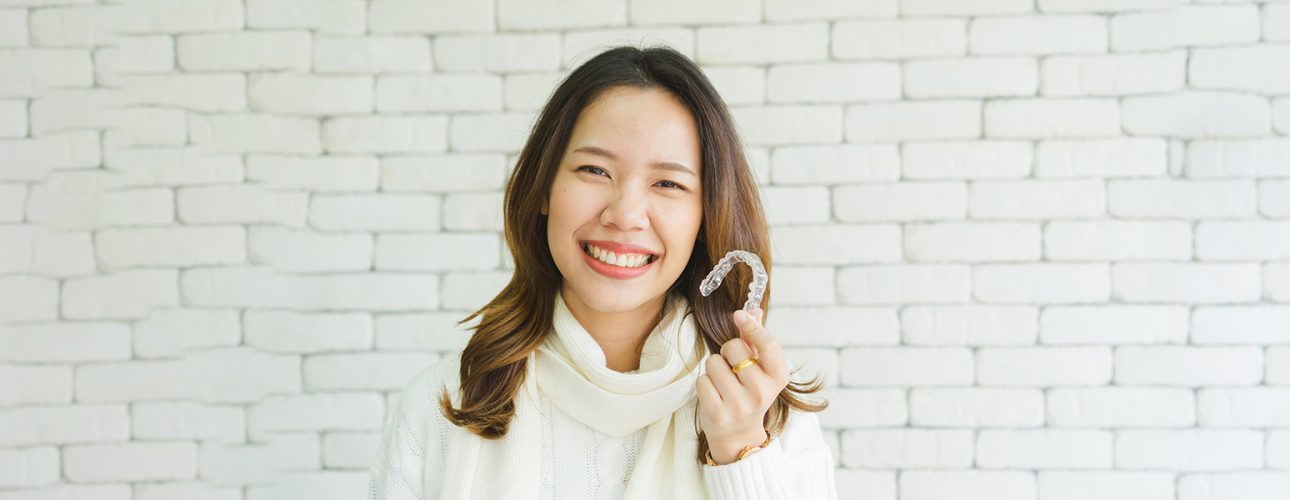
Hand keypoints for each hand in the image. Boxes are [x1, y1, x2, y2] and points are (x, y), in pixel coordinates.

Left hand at [695, 307, 789, 463]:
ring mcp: (739, 405)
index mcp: (777, 378)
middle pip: (734, 348)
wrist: (739, 435)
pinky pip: (701, 380)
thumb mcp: (760, 369)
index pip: (768, 345)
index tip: (739, 315)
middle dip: (727, 352)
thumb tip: (754, 309)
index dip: (752, 327)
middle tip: (732, 368)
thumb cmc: (749, 393)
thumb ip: (756, 339)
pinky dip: (704, 383)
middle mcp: (761, 393)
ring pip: (713, 363)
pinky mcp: (717, 413)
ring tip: (723, 383)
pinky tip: (714, 394)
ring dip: (713, 368)